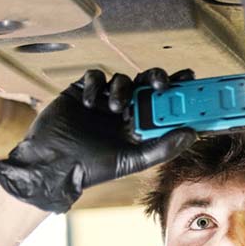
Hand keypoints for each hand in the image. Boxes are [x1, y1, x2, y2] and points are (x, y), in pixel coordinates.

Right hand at [0, 68, 198, 213]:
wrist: (52, 164)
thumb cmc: (92, 168)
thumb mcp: (132, 161)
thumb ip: (162, 148)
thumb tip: (192, 134)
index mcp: (138, 126)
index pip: (163, 104)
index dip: (177, 91)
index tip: (191, 81)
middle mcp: (123, 111)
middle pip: (145, 84)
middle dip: (155, 78)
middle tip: (160, 83)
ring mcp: (102, 100)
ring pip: (121, 79)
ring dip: (121, 88)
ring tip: (114, 106)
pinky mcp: (80, 92)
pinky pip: (93, 77)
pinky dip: (94, 85)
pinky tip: (89, 102)